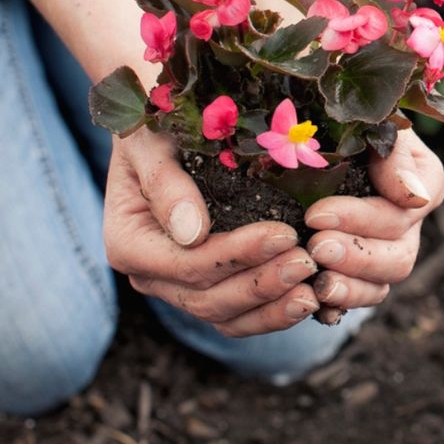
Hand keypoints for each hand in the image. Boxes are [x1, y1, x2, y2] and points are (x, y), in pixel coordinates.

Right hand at [103, 130, 321, 336]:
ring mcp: (178, 287)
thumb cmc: (156, 126)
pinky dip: (273, 312)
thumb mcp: (151, 142)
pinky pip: (239, 315)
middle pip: (208, 298)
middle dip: (262, 284)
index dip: (237, 255)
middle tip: (309, 262)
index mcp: (129, 244)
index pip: (188, 264)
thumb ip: (165, 183)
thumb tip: (192, 234)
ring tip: (315, 290)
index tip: (284, 234)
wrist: (163, 130)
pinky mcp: (207, 287)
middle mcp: (150, 275)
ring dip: (272, 308)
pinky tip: (309, 299)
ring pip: (226, 316)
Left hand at [303, 129, 443, 322]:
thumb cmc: (347, 122)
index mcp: (422, 182)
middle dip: (357, 255)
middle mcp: (410, 224)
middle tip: (315, 246)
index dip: (362, 218)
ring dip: (350, 286)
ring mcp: (386, 252)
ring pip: (382, 284)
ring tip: (316, 280)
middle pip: (399, 256)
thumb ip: (395, 155)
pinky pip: (357, 299)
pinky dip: (337, 305)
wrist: (317, 138)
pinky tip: (314, 303)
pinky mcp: (359, 273)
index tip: (317, 213)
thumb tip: (411, 197)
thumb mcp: (375, 125)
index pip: (405, 210)